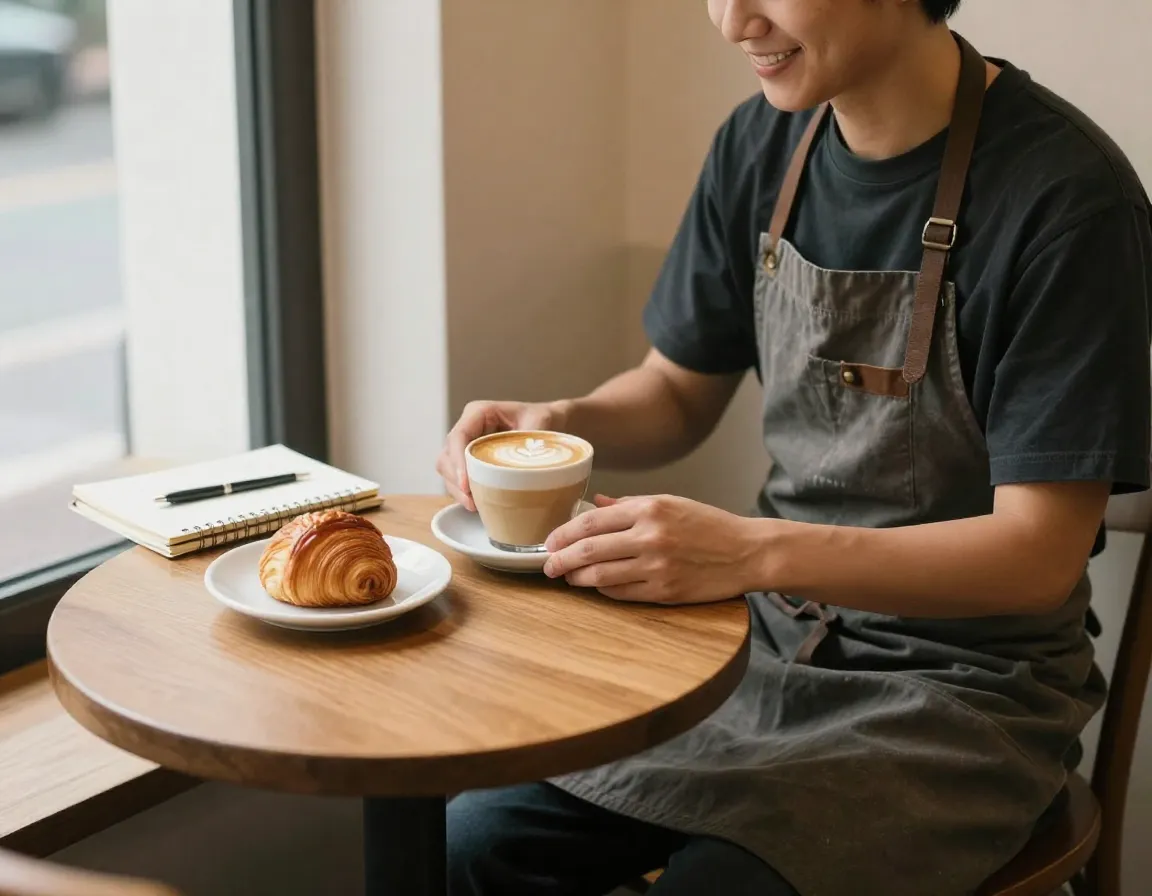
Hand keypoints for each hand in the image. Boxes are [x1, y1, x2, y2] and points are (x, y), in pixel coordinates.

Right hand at [436, 400, 568, 510]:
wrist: (548, 423)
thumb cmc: (542, 418)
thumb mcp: (541, 422)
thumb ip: (533, 439)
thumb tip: (530, 465)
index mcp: (479, 413)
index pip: (458, 436)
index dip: (457, 461)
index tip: (466, 484)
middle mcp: (468, 428)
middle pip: (446, 456)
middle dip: (455, 480)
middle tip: (471, 502)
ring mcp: (466, 446)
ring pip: (447, 470)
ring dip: (457, 490)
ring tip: (474, 506)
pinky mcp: (470, 463)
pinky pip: (458, 479)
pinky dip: (464, 493)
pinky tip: (477, 505)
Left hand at [543, 494, 761, 603]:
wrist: (747, 552)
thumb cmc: (709, 525)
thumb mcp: (670, 503)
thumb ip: (629, 506)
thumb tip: (595, 504)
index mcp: (650, 509)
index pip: (592, 521)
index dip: (564, 533)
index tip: (550, 540)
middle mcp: (650, 536)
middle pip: (589, 550)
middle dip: (561, 559)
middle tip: (548, 565)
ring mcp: (657, 566)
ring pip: (600, 576)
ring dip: (577, 578)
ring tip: (567, 577)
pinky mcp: (664, 590)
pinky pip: (621, 593)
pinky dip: (603, 590)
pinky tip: (597, 586)